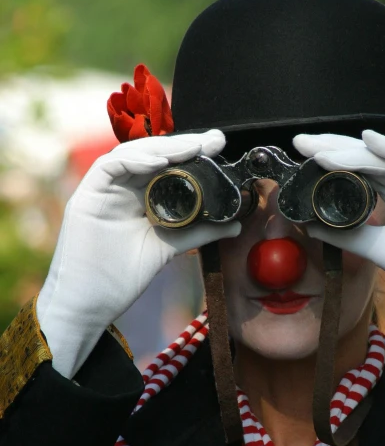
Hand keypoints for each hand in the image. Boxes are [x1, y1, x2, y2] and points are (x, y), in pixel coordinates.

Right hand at [37, 130, 239, 377]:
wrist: (92, 304)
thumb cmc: (123, 278)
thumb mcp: (170, 248)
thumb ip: (199, 232)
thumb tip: (236, 225)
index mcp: (142, 198)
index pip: (168, 166)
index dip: (192, 153)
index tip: (218, 145)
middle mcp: (124, 189)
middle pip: (152, 155)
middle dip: (183, 145)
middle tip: (212, 141)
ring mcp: (106, 191)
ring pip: (132, 155)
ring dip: (162, 149)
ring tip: (189, 149)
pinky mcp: (88, 195)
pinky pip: (109, 167)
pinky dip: (134, 161)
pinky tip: (158, 164)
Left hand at [294, 130, 384, 335]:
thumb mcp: (378, 250)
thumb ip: (347, 235)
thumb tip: (309, 225)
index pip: (356, 169)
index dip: (330, 160)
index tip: (300, 156)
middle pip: (366, 156)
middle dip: (333, 148)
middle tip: (301, 142)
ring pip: (384, 157)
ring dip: (353, 152)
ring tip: (322, 152)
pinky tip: (370, 141)